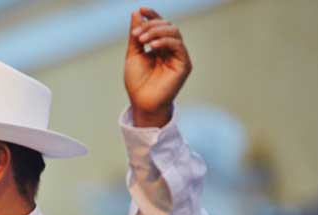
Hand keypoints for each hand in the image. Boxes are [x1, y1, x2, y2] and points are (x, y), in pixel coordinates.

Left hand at [124, 8, 191, 126]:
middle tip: (137, 35)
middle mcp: (171, 49)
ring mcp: (179, 56)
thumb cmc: (137, 82)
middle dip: (151, 26)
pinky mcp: (184, 64)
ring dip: (156, 32)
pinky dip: (165, 42)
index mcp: (160, 46)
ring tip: (141, 40)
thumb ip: (136, 35)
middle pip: (167, 26)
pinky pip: (178, 46)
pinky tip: (152, 46)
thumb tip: (137, 12)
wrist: (141, 102)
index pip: (159, 25)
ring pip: (174, 33)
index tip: (142, 9)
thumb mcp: (133, 54)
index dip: (152, 15)